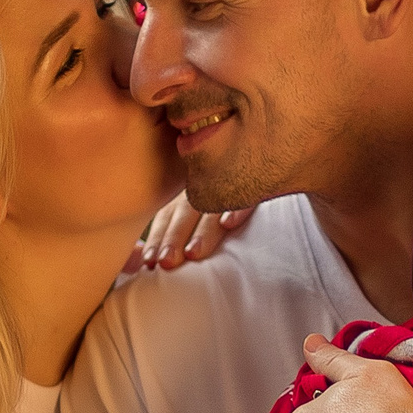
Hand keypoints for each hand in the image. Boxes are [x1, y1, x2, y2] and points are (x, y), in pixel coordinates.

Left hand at [124, 194, 254, 272]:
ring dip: (203, 230)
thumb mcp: (195, 206)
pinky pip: (246, 194)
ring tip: (192, 253)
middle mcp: (205, 184)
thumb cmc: (222, 196)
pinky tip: (229, 223)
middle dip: (174, 237)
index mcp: (188, 191)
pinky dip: (237, 208)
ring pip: (214, 206)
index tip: (149, 262)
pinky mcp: (256, 182)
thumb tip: (143, 260)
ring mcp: (230, 181)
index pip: (168, 214)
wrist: (269, 150)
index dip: (158, 238)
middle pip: (187, 210)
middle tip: (165, 262)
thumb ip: (173, 225)